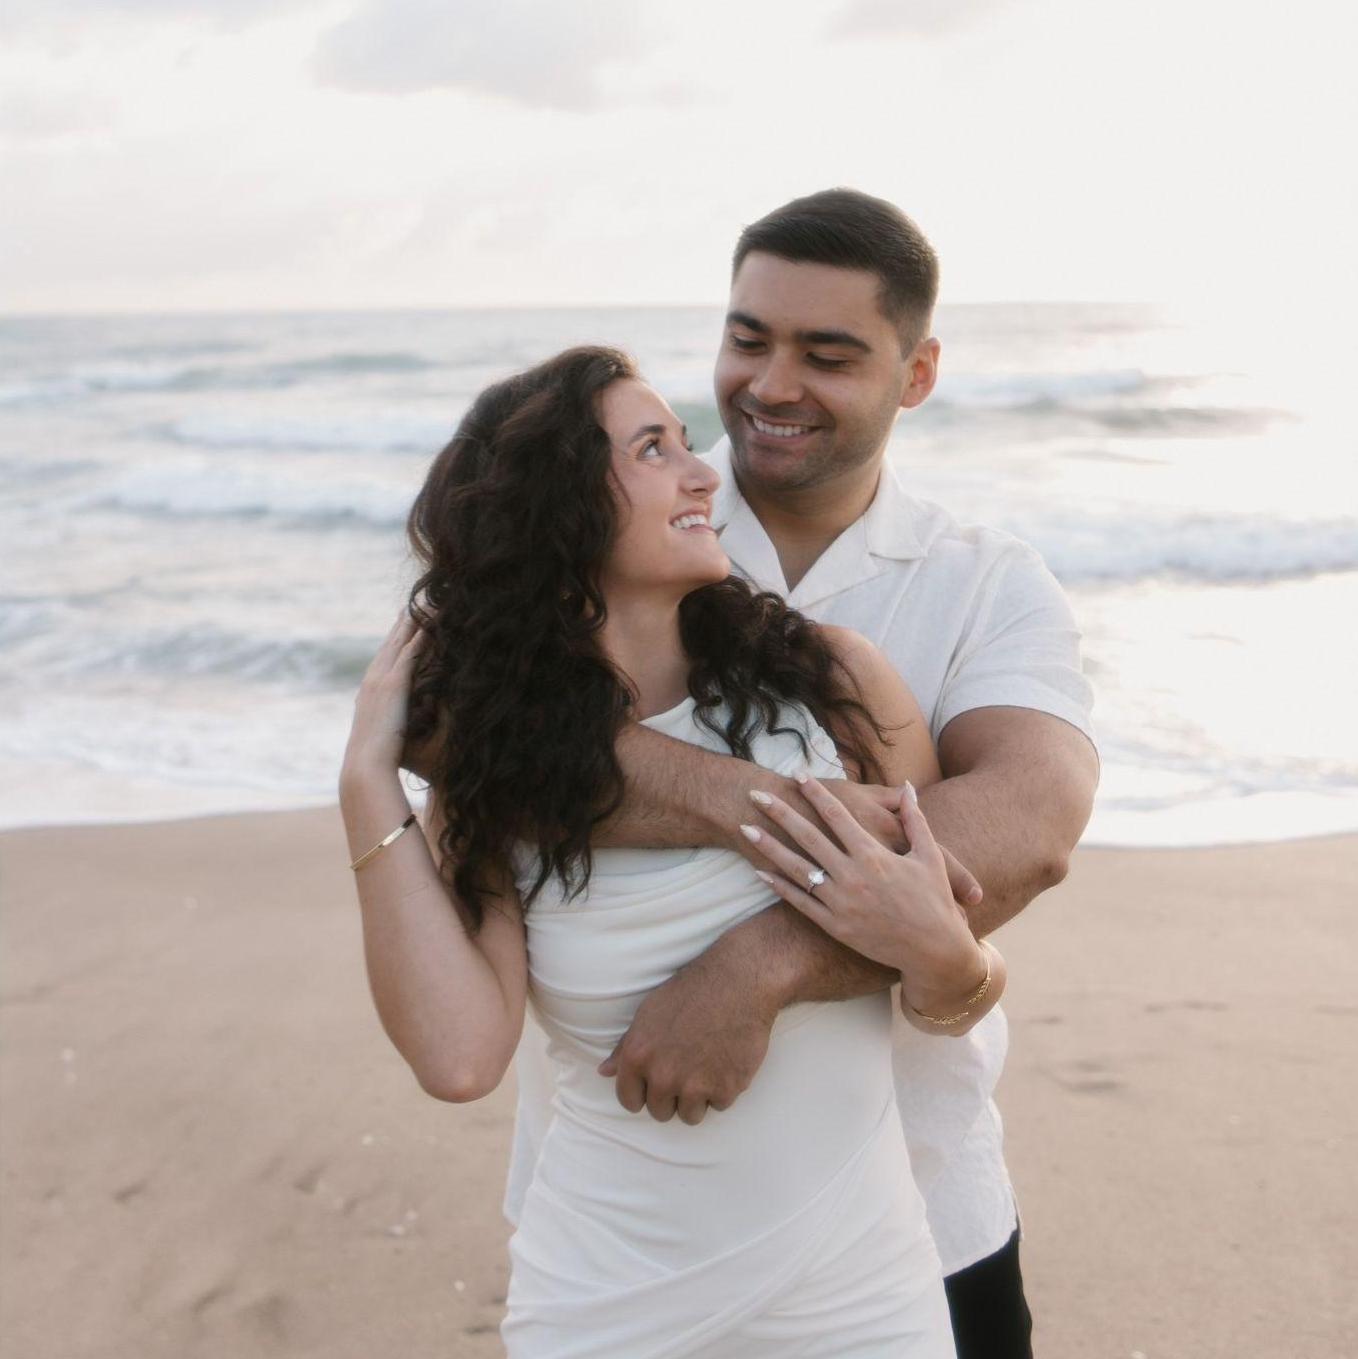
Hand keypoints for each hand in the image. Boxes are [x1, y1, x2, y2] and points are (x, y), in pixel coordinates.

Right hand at [342, 611, 425, 776]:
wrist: (365, 766)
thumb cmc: (373, 762)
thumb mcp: (380, 739)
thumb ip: (386, 729)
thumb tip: (391, 734)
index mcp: (369, 693)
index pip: (382, 661)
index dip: (391, 643)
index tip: (399, 628)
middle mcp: (372, 680)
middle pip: (389, 644)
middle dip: (400, 624)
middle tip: (409, 604)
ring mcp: (381, 679)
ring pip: (400, 642)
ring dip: (413, 622)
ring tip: (426, 603)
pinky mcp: (394, 684)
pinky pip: (411, 652)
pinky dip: (421, 635)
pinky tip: (433, 622)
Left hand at [596, 948, 777, 1125]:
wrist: (738, 983)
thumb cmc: (691, 992)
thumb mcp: (648, 1013)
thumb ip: (624, 1048)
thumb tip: (605, 1073)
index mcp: (638, 1057)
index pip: (629, 1101)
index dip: (642, 1094)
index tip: (654, 1087)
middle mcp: (662, 1076)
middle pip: (660, 1112)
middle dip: (672, 1096)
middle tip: (687, 1069)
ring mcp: (695, 1086)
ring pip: (690, 1115)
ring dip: (698, 1098)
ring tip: (707, 1067)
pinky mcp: (725, 1089)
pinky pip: (719, 1105)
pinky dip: (724, 1089)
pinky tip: (726, 1061)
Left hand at [756, 778, 982, 911]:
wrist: (934, 952)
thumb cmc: (934, 902)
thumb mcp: (930, 856)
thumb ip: (915, 820)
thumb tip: (908, 788)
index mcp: (874, 856)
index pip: (837, 816)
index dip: (816, 794)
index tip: (798, 776)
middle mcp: (852, 876)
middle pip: (808, 836)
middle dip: (780, 812)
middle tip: (755, 794)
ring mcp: (840, 902)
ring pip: (797, 869)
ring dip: (768, 847)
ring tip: (744, 828)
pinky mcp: (835, 926)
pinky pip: (800, 902)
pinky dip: (779, 887)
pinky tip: (759, 872)